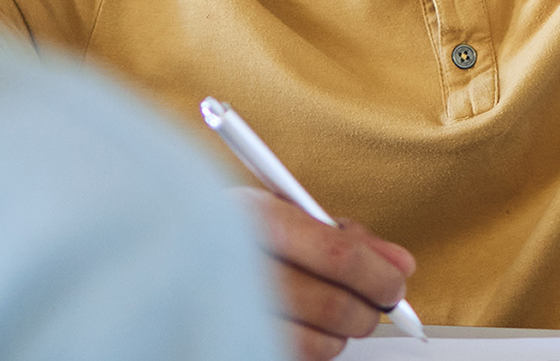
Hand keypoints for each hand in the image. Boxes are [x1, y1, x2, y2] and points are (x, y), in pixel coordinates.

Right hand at [242, 190, 416, 360]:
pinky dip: (310, 350)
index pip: (338, 254)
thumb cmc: (227, 232)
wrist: (160, 256)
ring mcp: (229, 311)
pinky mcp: (229, 343)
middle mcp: (236, 266)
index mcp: (252, 218)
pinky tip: (301, 328)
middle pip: (334, 305)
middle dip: (368, 310)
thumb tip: (400, 264)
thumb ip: (342, 234)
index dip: (378, 275)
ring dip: (338, 335)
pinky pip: (292, 358)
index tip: (395, 283)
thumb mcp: (278, 212)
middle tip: (374, 304)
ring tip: (331, 316)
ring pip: (318, 344)